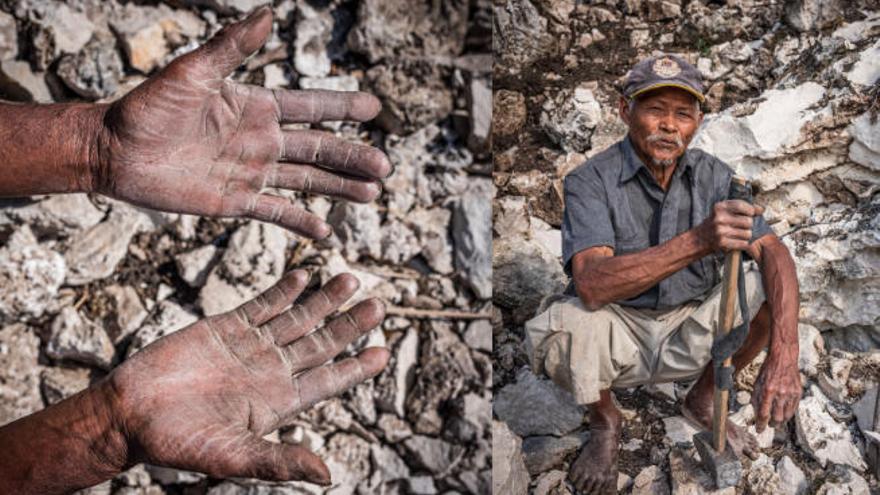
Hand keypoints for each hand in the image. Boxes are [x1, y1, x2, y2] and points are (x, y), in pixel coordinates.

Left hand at [94, 7, 391, 238]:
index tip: (375, 107)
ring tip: (371, 194)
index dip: (343, 107)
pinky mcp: (235, 202)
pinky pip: (275, 213)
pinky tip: (325, 231)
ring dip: (339, 188)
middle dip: (352, 156)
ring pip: (306, 181)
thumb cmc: (148, 106)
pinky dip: (300, 222)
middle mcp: (261, 140)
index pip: (311, 106)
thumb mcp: (193, 72)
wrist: (114, 151)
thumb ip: (232, 47)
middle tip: (385, 166)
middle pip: (319, 148)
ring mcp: (251, 173)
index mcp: (256, 107)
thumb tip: (269, 13)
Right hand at [106, 270, 387, 483]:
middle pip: (320, 343)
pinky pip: (262, 305)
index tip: (383, 353)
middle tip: (380, 304)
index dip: (356, 368)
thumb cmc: (177, 443)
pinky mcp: (225, 327)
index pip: (328, 381)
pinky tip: (305, 275)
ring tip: (351, 279)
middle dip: (349, 325)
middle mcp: (270, 371)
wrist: (129, 414)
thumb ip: (279, 460)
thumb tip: (327, 477)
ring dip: (324, 300)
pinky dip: (284, 290)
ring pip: (297, 318)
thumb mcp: (233, 456)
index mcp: (278, 402)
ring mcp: (249, 346)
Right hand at [697, 200, 764, 252]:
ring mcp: (720, 231)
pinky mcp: (722, 243)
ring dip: (746, 236)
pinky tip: (736, 241)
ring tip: (738, 235)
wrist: (698, 240)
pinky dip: (743, 244)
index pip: (742, 206)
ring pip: (747, 234)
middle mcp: (719, 218)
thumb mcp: (722, 211)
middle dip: (749, 225)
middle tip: (742, 227)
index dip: (751, 210)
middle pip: (748, 221)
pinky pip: (743, 243)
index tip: (751, 214)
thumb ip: (741, 209)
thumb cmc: (714, 224)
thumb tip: (761, 209)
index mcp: (719, 207)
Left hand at [751, 351, 800, 432]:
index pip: (764, 414)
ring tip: (776, 421)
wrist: (783, 359)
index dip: (761, 425)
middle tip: (769, 425)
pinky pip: (793, 409)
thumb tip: (756, 414)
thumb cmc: (768, 370)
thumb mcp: (757, 383)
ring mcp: (791, 394)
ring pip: (786, 416)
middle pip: (777, 419)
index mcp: (767, 391)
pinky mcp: (798, 393)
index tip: (759, 429)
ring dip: (781, 422)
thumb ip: (756, 399)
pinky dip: (788, 414)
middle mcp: (780, 393)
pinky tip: (783, 413)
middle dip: (772, 425)